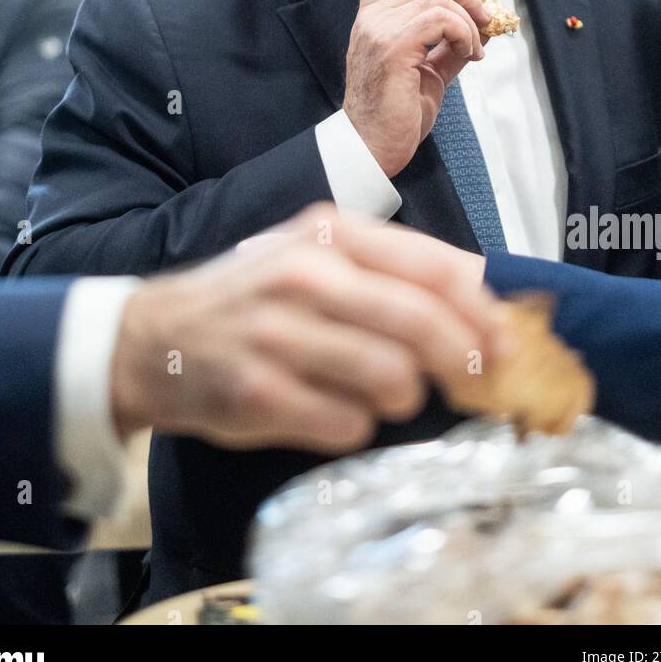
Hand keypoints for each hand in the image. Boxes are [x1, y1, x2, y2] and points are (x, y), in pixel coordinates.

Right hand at [109, 204, 508, 452]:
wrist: (152, 338)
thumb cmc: (255, 299)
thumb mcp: (316, 258)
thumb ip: (391, 270)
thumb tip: (484, 297)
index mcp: (329, 234)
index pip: (433, 267)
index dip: (483, 310)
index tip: (507, 342)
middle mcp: (304, 276)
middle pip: (421, 323)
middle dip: (463, 361)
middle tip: (475, 382)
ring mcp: (278, 334)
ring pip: (391, 378)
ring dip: (406, 397)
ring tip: (386, 394)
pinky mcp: (258, 393)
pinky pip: (346, 424)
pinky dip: (356, 427)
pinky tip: (335, 413)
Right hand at [343, 0, 491, 176]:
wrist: (372, 147)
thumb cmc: (397, 114)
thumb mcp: (429, 73)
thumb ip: (448, 45)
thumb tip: (480, 30)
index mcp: (373, 20)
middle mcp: (371, 18)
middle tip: (488, 24)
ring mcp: (378, 28)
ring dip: (470, 24)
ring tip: (475, 51)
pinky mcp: (392, 45)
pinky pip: (442, 20)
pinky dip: (465, 34)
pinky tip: (469, 55)